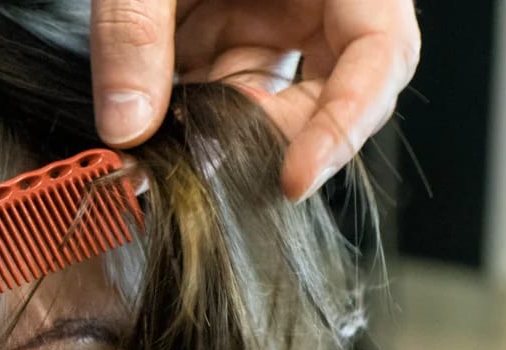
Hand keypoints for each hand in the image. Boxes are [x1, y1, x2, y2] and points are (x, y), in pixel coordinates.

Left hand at [89, 0, 420, 198]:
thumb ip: (133, 31)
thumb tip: (126, 124)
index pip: (378, 53)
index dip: (345, 121)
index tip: (295, 176)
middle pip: (332, 90)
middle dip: (271, 134)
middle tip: (208, 163)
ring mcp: (283, 10)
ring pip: (271, 93)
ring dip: (223, 122)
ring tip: (169, 132)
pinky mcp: (240, 23)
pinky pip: (227, 77)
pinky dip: (192, 102)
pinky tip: (156, 109)